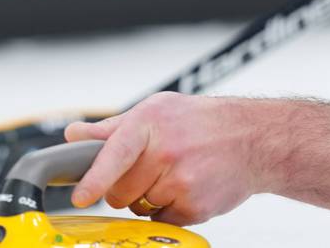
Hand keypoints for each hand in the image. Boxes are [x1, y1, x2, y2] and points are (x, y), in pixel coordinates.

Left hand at [64, 93, 265, 225]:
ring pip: (139, 206)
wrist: (255, 138)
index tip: (79, 196)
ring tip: (175, 174)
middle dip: (126, 187)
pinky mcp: (194, 206)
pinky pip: (161, 220)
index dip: (95, 178)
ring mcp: (182, 180)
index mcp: (151, 121)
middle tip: (149, 170)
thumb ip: (113, 128)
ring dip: (150, 197)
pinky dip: (169, 209)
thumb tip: (74, 135)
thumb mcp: (158, 110)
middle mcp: (167, 150)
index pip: (114, 153)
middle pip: (119, 191)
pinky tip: (188, 187)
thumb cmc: (204, 122)